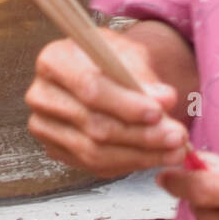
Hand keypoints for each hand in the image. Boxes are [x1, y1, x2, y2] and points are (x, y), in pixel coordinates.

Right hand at [26, 30, 189, 176]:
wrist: (105, 73)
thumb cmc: (116, 60)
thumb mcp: (131, 54)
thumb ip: (145, 77)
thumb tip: (165, 99)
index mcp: (53, 59)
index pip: (89, 87)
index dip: (125, 103)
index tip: (158, 112)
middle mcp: (42, 94)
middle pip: (93, 124)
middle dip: (140, 134)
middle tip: (176, 136)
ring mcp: (44, 126)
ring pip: (95, 151)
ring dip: (140, 154)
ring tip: (173, 150)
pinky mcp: (56, 150)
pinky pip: (94, 165)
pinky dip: (129, 163)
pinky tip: (154, 157)